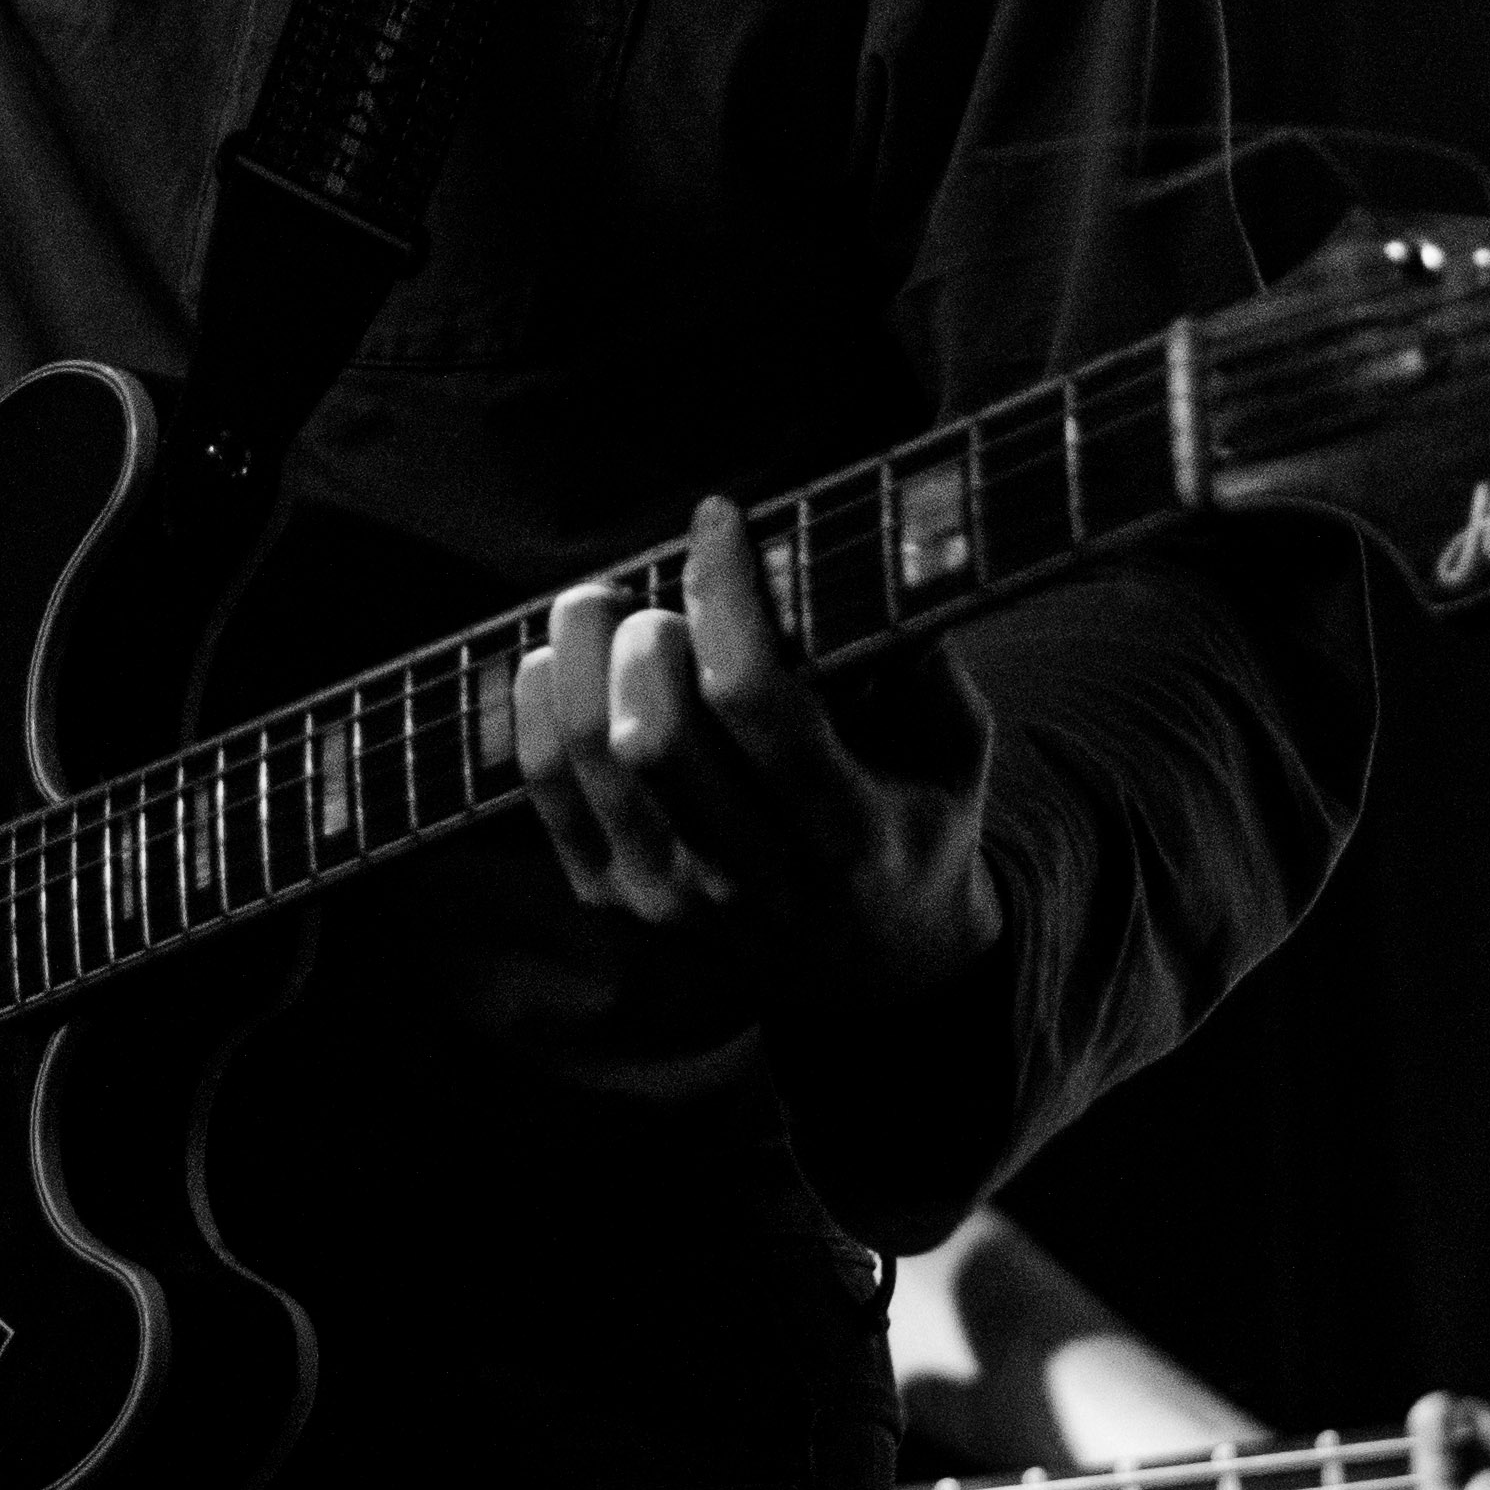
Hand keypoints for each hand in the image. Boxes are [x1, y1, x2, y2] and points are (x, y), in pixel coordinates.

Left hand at [511, 494, 1005, 1017]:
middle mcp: (754, 879)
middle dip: (642, 632)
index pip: (759, 701)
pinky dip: (536, 705)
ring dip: (578, 655)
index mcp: (850, 834)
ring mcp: (674, 899)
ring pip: (591, 755)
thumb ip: (921, 655)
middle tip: (653, 592)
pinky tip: (555, 659)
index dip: (725, 595)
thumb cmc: (912, 821)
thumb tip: (871, 544)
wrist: (873, 969)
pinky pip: (544, 788)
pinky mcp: (612, 901)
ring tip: (599, 606)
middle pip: (657, 735)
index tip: (716, 519)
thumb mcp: (953, 748)